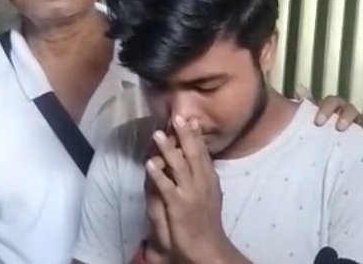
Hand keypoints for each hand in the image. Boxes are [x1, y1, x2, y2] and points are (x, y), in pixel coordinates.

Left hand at [146, 116, 236, 263]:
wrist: (208, 246)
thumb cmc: (207, 221)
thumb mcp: (212, 194)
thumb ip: (205, 176)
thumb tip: (201, 159)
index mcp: (210, 179)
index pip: (203, 153)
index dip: (196, 136)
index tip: (192, 119)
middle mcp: (202, 183)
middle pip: (193, 154)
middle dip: (185, 135)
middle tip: (177, 117)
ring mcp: (190, 194)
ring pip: (179, 167)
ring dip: (168, 149)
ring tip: (158, 134)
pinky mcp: (178, 206)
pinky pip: (166, 187)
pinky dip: (158, 175)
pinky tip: (150, 164)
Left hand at [295, 86, 362, 132]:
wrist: (326, 154)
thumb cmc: (318, 132)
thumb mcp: (307, 120)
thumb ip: (304, 106)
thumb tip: (298, 88)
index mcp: (332, 109)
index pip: (331, 103)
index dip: (326, 109)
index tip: (319, 122)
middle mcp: (347, 114)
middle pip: (349, 109)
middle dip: (346, 116)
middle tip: (340, 127)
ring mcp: (359, 124)